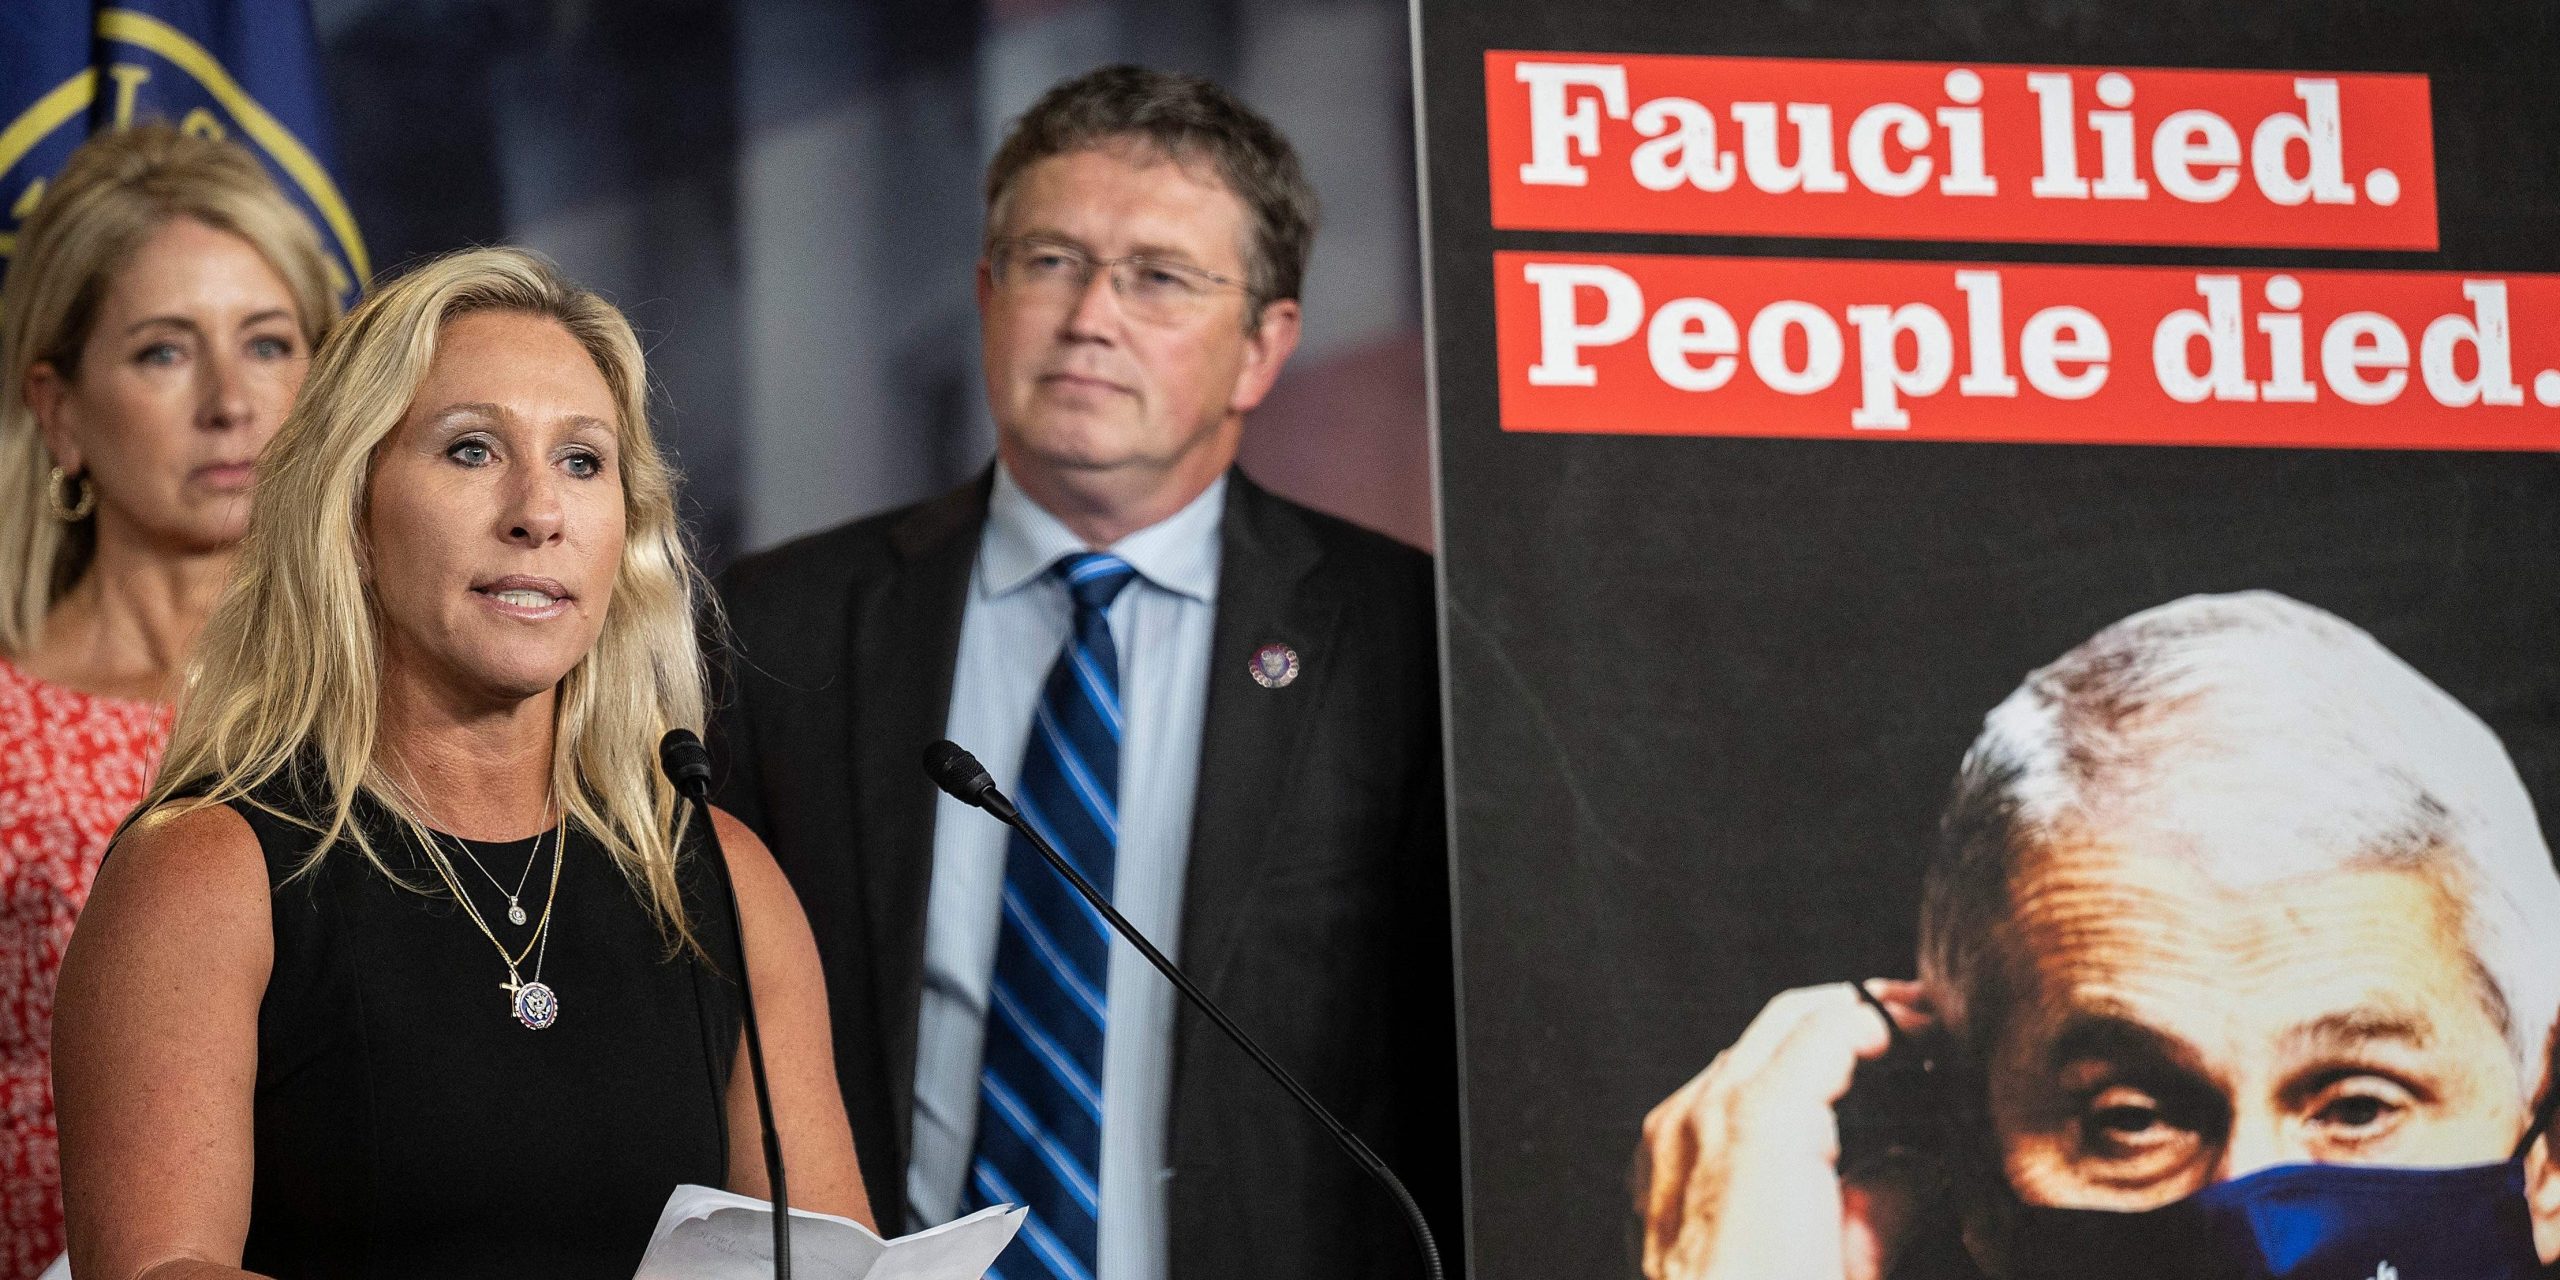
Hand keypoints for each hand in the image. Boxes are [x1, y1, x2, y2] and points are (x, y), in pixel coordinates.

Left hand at [1637, 980, 1933, 1279]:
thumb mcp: (1857, 1272)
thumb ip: (1891, 1205)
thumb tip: (1918, 1172)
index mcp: (1758, 1124)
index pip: (1830, 1025)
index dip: (1890, 1015)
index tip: (1934, 1025)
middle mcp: (1701, 1118)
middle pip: (1780, 1022)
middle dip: (1849, 1016)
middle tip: (1910, 1030)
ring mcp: (1665, 1145)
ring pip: (1740, 1058)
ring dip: (1802, 1053)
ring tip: (1869, 1077)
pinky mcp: (1647, 1180)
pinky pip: (1705, 1106)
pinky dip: (1757, 1095)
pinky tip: (1802, 1133)